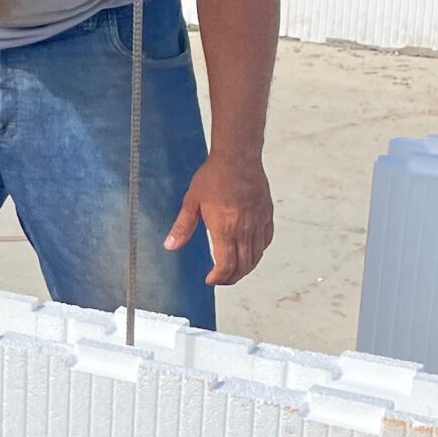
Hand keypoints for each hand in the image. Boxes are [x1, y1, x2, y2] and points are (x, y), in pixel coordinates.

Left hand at [166, 151, 273, 286]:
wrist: (237, 157)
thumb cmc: (214, 176)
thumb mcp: (192, 202)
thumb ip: (182, 227)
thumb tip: (170, 245)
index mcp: (225, 228)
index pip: (226, 265)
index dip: (219, 278)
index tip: (210, 279)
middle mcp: (245, 229)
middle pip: (243, 265)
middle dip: (231, 278)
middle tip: (221, 279)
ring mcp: (258, 222)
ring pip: (256, 256)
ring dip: (245, 268)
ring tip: (234, 270)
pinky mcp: (266, 215)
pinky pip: (266, 241)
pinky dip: (258, 252)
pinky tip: (249, 252)